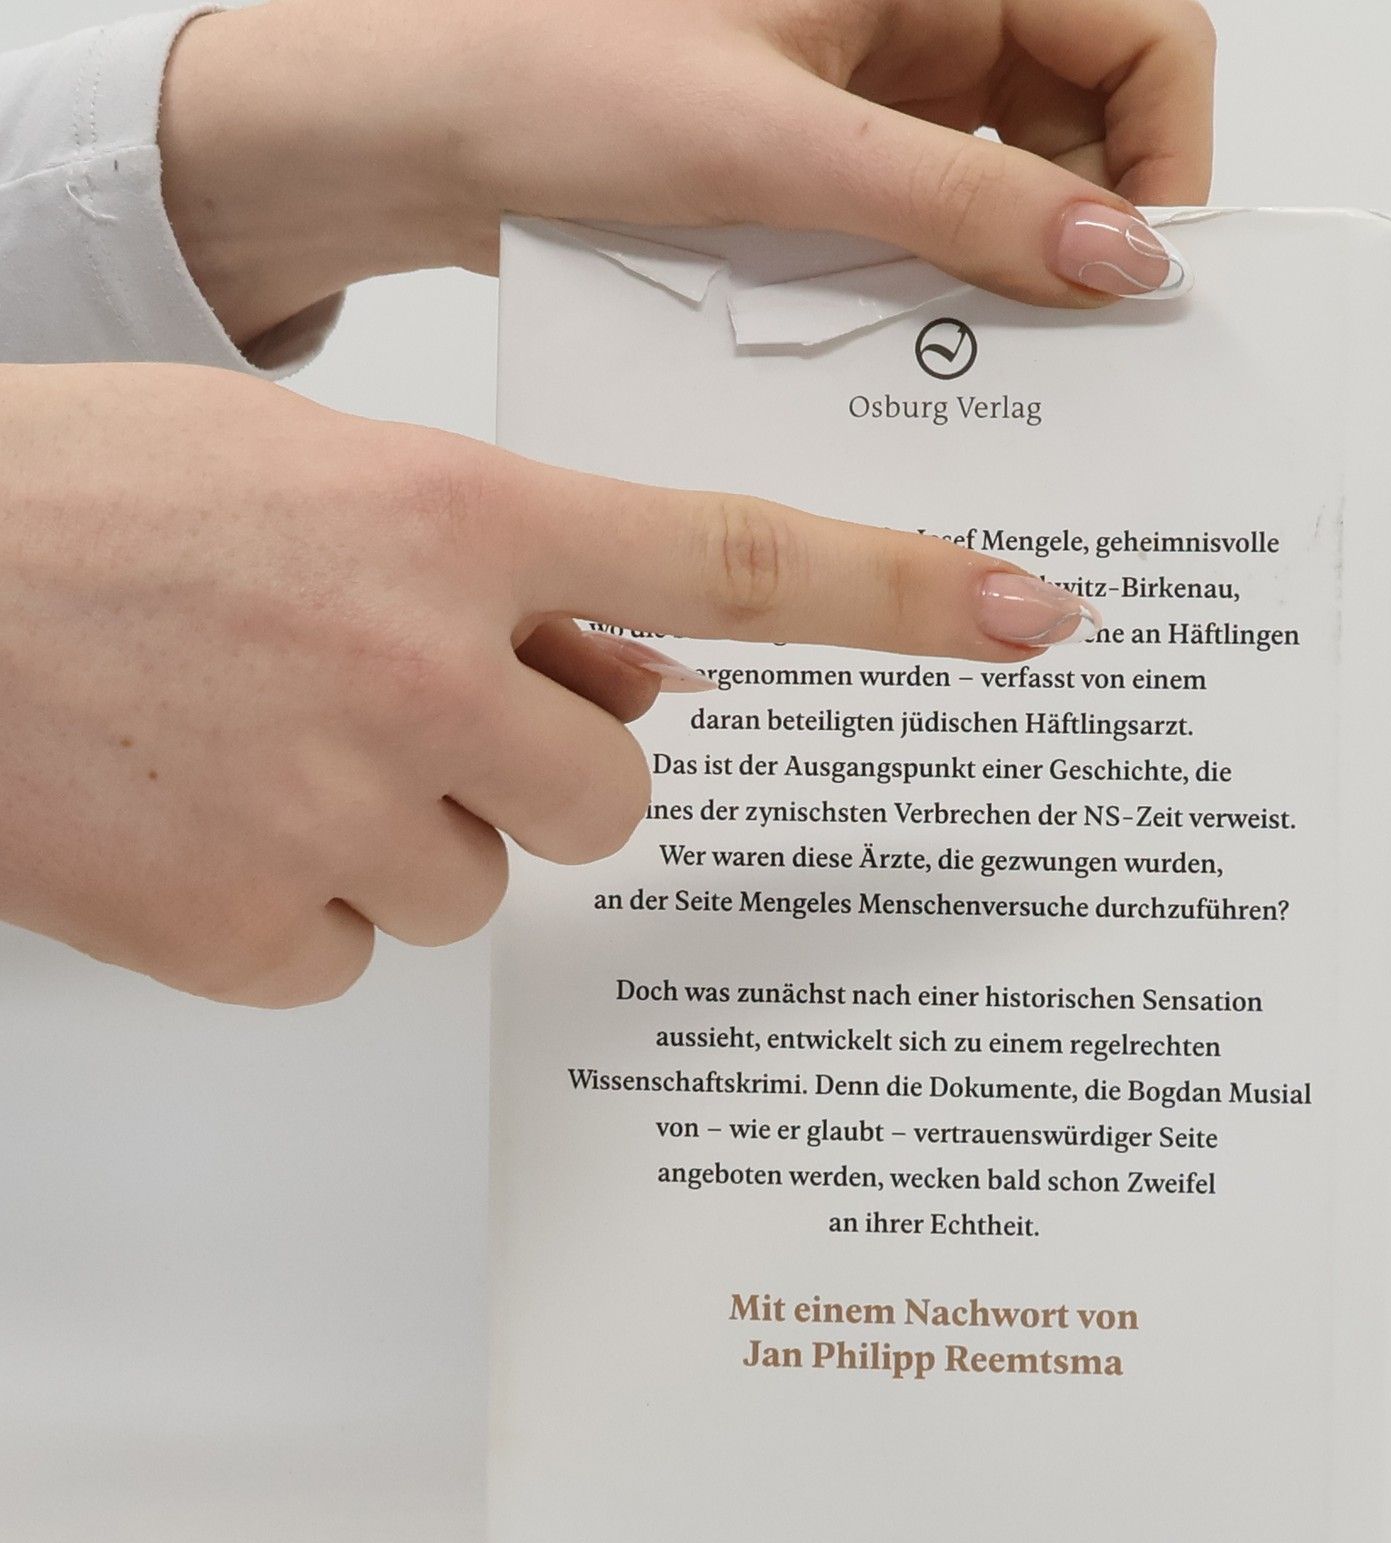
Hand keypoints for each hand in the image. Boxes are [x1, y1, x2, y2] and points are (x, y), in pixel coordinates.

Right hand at [0, 365, 1096, 1006]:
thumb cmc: (89, 509)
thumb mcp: (319, 477)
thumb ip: (512, 573)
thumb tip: (652, 672)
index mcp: (453, 521)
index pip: (737, 565)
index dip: (904, 596)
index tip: (1033, 620)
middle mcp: (425, 670)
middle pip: (615, 794)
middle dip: (541, 771)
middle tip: (403, 716)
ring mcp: (341, 813)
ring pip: (487, 884)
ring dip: (413, 836)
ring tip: (263, 752)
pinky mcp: (258, 937)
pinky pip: (364, 955)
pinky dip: (308, 909)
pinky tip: (206, 824)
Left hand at [158, 0, 1214, 347]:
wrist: (411, 128)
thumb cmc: (548, 77)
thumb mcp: (774, 143)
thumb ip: (959, 201)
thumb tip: (1120, 260)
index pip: (1137, 34)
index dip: (1166, 156)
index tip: (1150, 283)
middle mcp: (919, 12)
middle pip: (1088, 121)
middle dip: (1093, 235)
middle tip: (1084, 360)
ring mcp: (876, 93)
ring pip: (1013, 187)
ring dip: (1013, 281)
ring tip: (997, 373)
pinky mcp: (830, 166)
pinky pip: (931, 230)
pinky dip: (941, 296)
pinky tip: (925, 361)